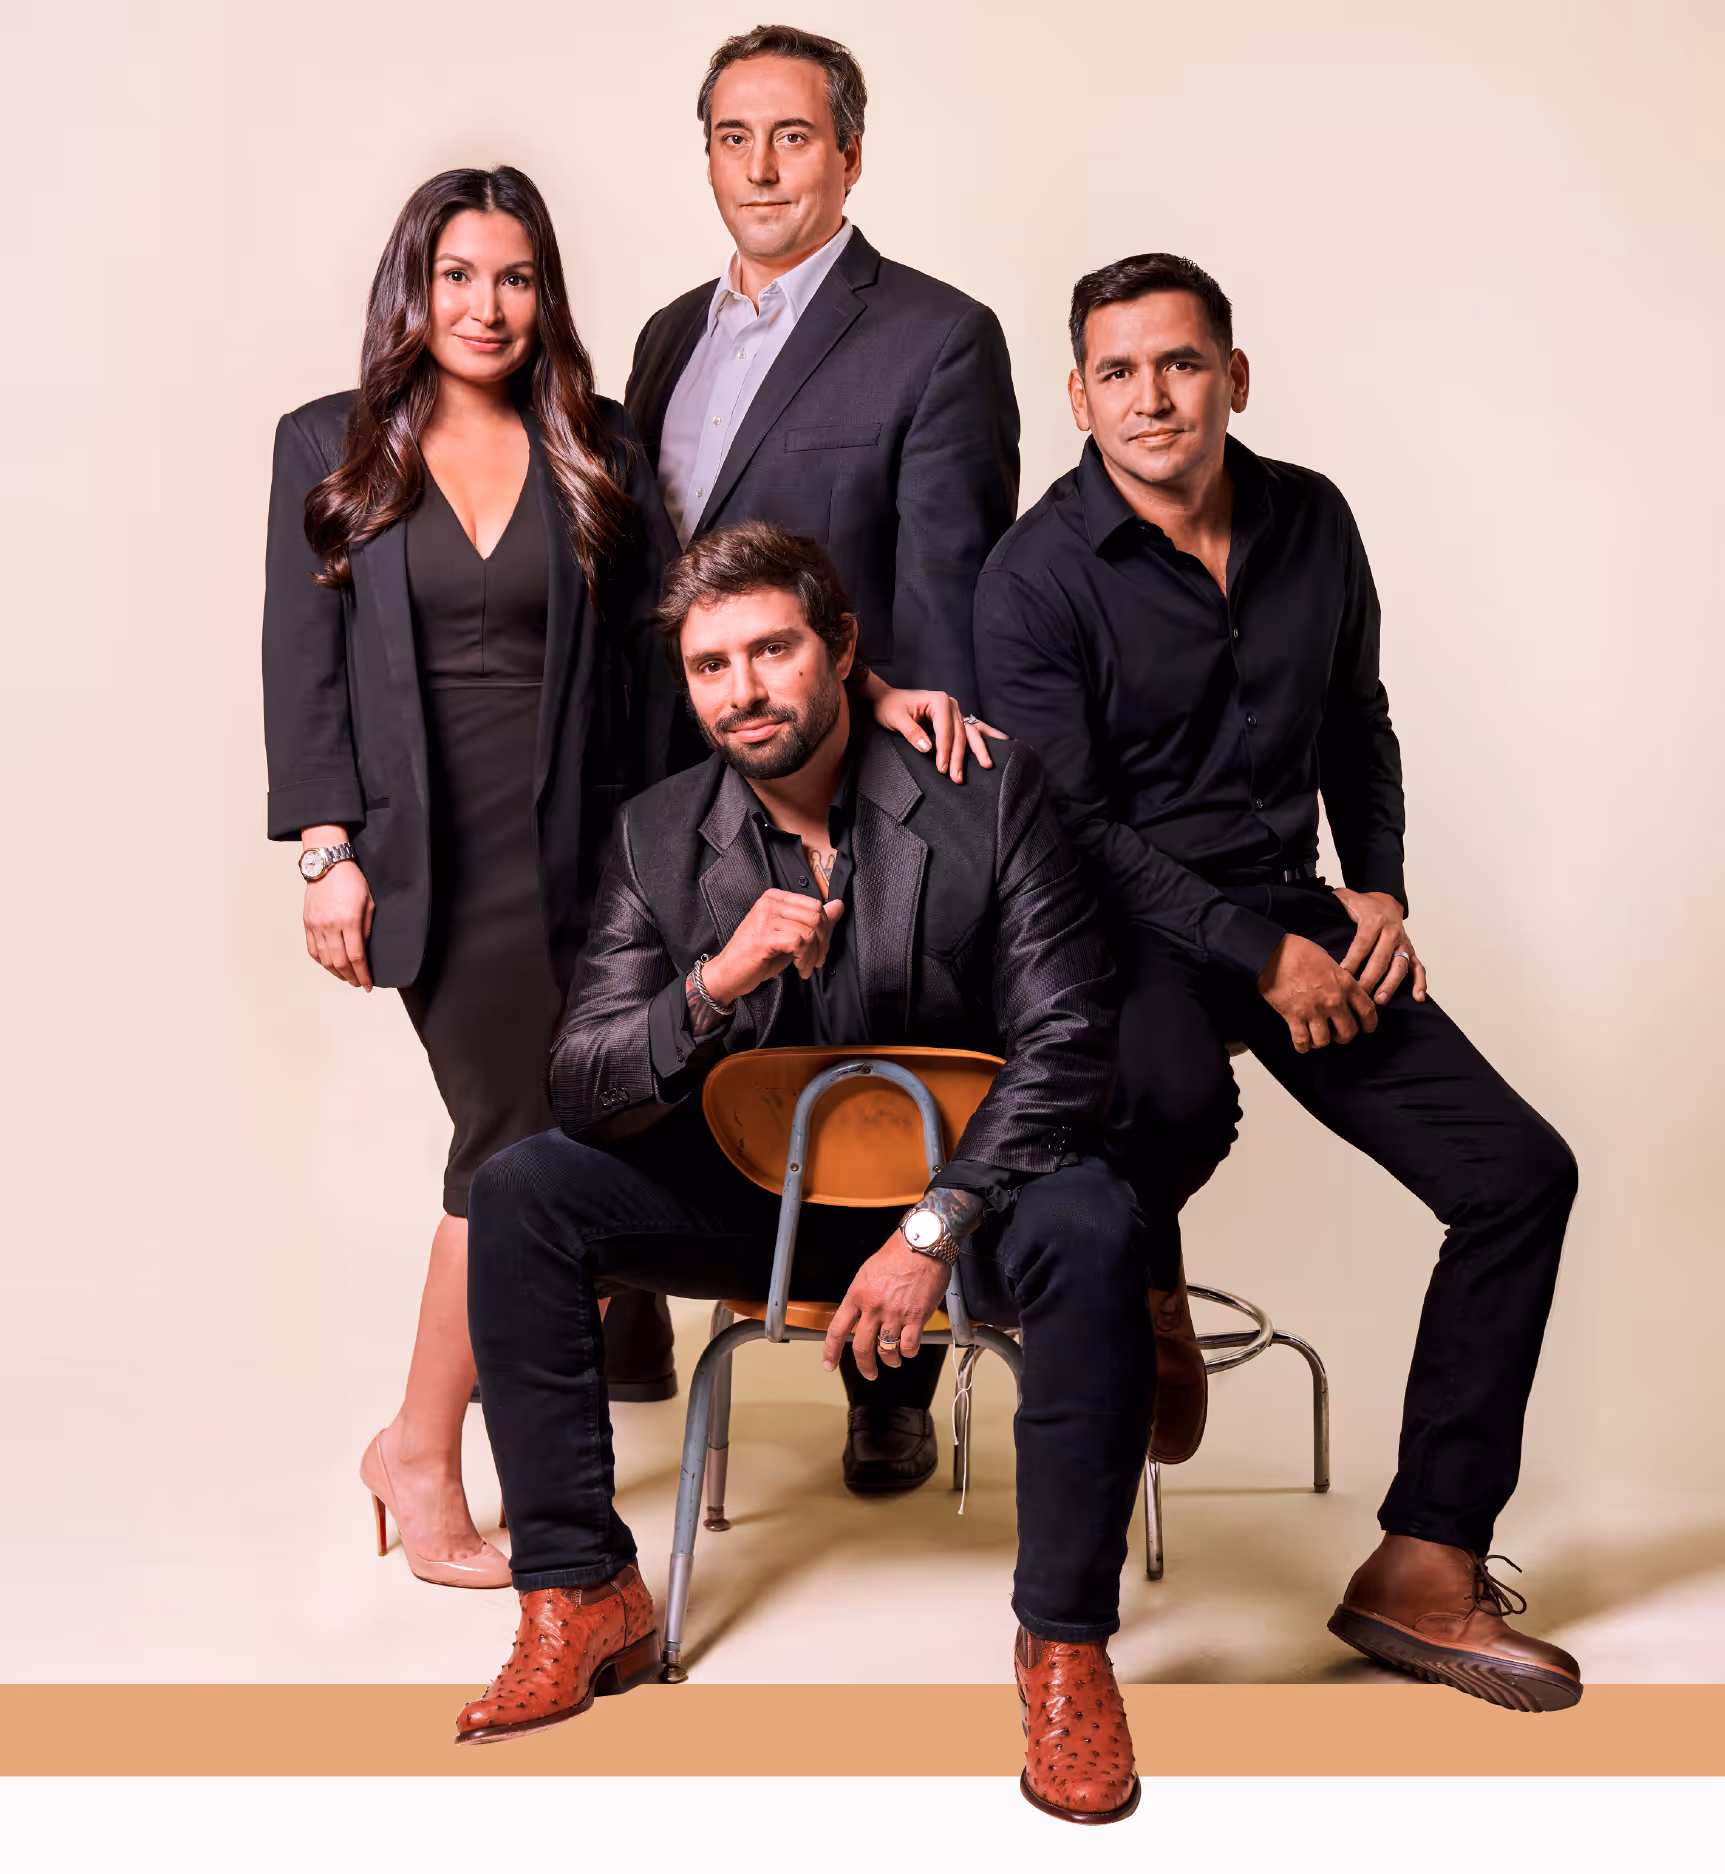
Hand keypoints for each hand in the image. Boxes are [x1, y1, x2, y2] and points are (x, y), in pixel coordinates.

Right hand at [304, 859, 375, 989]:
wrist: (328, 865)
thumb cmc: (351, 881)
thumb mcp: (368, 904)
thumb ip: (366, 929)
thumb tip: (364, 951)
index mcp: (349, 921)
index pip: (356, 957)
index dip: (363, 975)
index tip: (368, 985)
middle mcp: (330, 926)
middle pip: (340, 962)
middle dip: (352, 978)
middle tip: (359, 984)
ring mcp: (316, 925)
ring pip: (325, 960)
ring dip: (337, 973)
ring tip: (347, 977)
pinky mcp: (307, 923)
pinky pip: (313, 950)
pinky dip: (322, 962)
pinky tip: (331, 966)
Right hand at [701, 889, 843, 1004]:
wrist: (728, 973)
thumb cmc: (758, 954)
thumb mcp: (789, 934)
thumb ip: (813, 920)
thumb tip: (838, 906)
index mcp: (775, 897)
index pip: (815, 905)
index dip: (825, 929)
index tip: (821, 948)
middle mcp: (770, 903)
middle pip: (815, 916)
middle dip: (822, 943)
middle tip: (816, 960)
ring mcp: (765, 919)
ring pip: (808, 931)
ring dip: (812, 955)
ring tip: (805, 967)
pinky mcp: (763, 938)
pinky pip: (798, 942)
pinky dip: (804, 958)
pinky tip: (799, 968)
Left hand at [822, 1231, 952, 1379]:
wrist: (922, 1244)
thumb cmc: (897, 1253)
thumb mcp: (867, 1272)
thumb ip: (862, 1296)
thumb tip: (861, 1315)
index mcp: (857, 1294)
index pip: (837, 1329)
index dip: (831, 1351)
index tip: (828, 1364)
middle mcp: (873, 1307)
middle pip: (862, 1348)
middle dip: (865, 1366)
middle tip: (869, 1373)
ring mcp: (895, 1313)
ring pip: (887, 1350)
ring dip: (890, 1360)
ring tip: (894, 1360)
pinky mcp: (916, 1317)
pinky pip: (910, 1346)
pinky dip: (909, 1352)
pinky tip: (910, 1348)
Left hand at [868, 679, 1006, 783]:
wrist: (887, 698)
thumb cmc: (890, 707)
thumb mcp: (895, 718)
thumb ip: (912, 732)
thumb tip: (928, 748)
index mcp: (939, 701)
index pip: (946, 731)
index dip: (945, 752)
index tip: (942, 769)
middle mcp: (951, 704)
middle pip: (960, 734)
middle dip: (960, 757)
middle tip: (958, 777)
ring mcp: (955, 711)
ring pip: (970, 733)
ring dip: (978, 750)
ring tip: (987, 765)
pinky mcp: (955, 718)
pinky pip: (973, 728)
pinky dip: (987, 735)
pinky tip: (1002, 740)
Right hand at [1256, 932, 1378, 1052]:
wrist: (1274, 952)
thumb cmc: (1299, 951)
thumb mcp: (1329, 960)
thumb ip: (1338, 979)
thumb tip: (1340, 990)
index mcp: (1345, 984)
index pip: (1367, 1011)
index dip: (1369, 1024)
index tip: (1367, 1028)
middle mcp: (1333, 1000)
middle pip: (1348, 1032)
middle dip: (1343, 1036)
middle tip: (1337, 1033)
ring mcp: (1313, 1010)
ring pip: (1324, 1040)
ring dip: (1321, 1041)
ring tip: (1317, 1036)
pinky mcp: (1293, 1016)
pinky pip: (1302, 1041)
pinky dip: (1303, 1046)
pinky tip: (1303, 1043)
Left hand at [1333, 888, 1427, 1004]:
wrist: (1387, 901)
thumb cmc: (1364, 905)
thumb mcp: (1347, 899)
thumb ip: (1333, 903)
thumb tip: (1315, 908)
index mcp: (1374, 920)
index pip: (1362, 944)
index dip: (1352, 961)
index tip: (1342, 976)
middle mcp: (1392, 932)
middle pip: (1381, 959)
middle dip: (1369, 979)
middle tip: (1358, 995)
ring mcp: (1403, 943)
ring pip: (1400, 966)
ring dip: (1390, 984)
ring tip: (1379, 1000)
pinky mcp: (1411, 951)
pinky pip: (1418, 967)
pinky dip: (1420, 982)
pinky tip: (1417, 997)